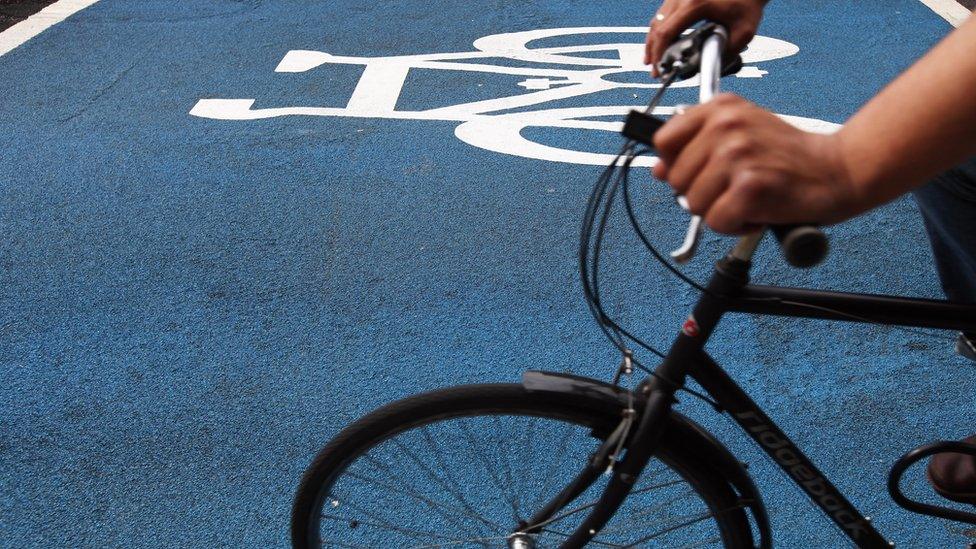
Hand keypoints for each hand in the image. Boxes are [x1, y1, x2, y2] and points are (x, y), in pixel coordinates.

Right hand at [645, 0, 765, 75]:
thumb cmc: (747, 4)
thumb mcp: (743, 33)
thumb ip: (725, 53)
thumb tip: (706, 69)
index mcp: (695, 4)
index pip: (666, 33)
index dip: (659, 55)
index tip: (660, 70)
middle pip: (657, 28)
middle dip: (653, 52)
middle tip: (655, 71)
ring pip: (657, 21)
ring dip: (653, 42)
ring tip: (653, 61)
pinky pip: (663, 15)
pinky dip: (659, 32)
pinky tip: (659, 44)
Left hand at [652, 94, 862, 233]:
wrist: (835, 170)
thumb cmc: (786, 155)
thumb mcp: (739, 133)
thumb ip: (695, 145)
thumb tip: (657, 169)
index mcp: (720, 108)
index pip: (664, 140)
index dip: (675, 163)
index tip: (699, 169)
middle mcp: (726, 126)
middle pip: (675, 179)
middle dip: (700, 192)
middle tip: (735, 185)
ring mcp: (737, 155)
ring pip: (692, 204)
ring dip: (719, 210)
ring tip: (747, 196)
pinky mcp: (750, 186)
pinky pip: (715, 222)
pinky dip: (735, 225)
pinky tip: (756, 211)